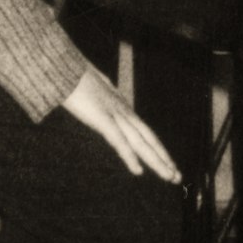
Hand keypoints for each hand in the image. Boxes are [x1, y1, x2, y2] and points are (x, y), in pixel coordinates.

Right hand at [62, 65, 182, 182]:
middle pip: (148, 139)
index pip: (145, 131)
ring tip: (170, 176)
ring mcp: (114, 115)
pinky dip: (129, 157)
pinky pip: (119, 141)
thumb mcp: (94, 88)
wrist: (65, 67)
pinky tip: (138, 171)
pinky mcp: (102, 119)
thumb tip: (104, 89)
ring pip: (140, 143)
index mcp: (122, 107)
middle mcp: (123, 112)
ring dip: (156, 161)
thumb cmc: (76, 76)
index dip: (157, 148)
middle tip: (177, 176)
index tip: (168, 162)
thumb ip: (103, 93)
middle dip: (163, 159)